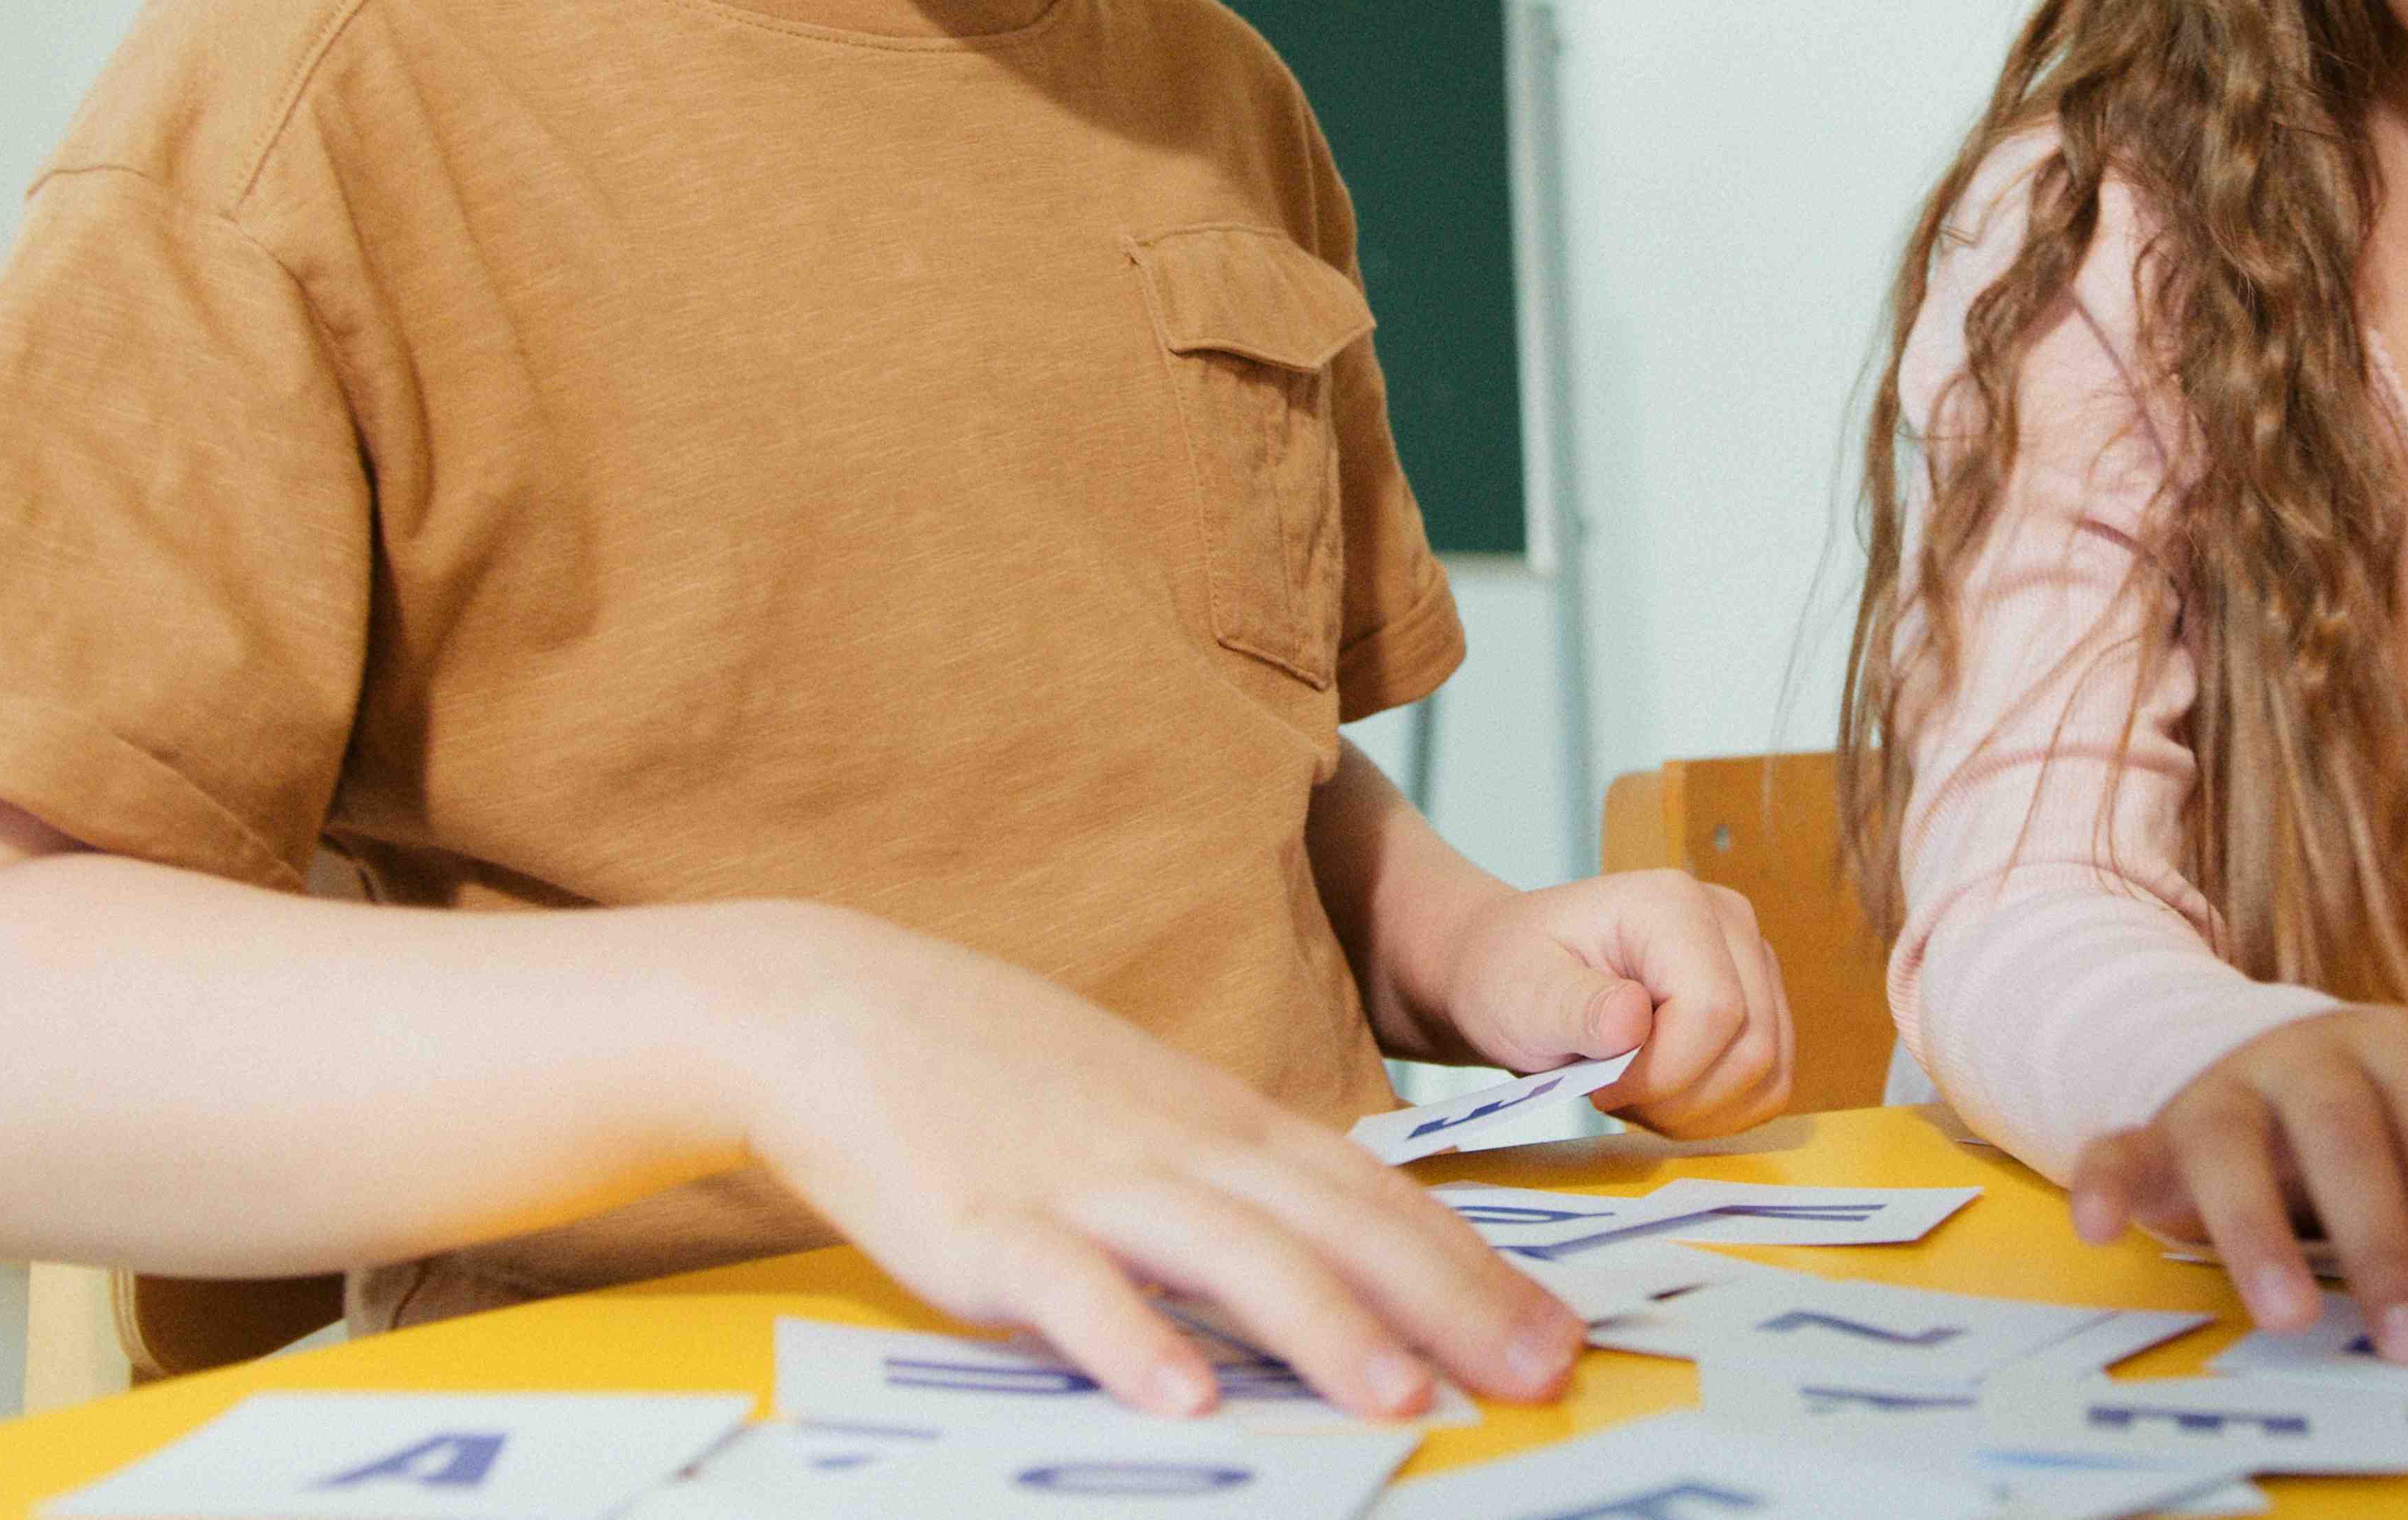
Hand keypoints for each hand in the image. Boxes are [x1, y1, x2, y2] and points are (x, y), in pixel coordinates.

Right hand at [728, 905, 1579, 1421]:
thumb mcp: (1151, 1116)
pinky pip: (1070, 1285)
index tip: (1561, 1333)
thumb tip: (1346, 1270)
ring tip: (1399, 1400)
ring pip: (1228, 1252)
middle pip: (1337, 1225)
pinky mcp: (986, 1223)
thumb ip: (1243, 1187)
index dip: (1476, 1268)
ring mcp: (1085, 1180)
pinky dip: (1131, 1339)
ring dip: (1320, 1327)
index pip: (1380, 1199)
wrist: (845, 1006)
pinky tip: (1183, 1398)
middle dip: (1449, 1305)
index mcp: (1226, 1124)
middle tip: (1540, 1376)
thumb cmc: (1008, 1077)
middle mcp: (1179, 1146)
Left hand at [1423, 871, 1794, 1137]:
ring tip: (1632, 1090)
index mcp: (1673, 904)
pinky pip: (1770, 1084)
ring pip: (1768, 1074)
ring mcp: (1752, 962)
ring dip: (1697, 1110)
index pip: (1714, 1012)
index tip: (1598, 1083)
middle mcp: (1729, 922)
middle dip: (1678, 1098)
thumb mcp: (1519, 993)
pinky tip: (1661, 1094)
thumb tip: (1633, 1020)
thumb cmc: (1510, 976)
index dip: (1662, 1072)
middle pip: (1752, 1048)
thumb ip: (1574, 1007)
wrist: (1511, 972)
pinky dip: (1717, 1110)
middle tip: (1610, 1091)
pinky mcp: (1761, 1003)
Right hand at [2065, 1004, 2407, 1360]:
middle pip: (2347, 1137)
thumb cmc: (2377, 1113)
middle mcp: (2308, 1053)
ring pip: (2233, 1144)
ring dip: (2258, 1230)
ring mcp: (2225, 1087)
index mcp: (2396, 1046)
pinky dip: (2103, 1179)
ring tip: (2287, 1317)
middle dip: (2384, 1244)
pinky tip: (2101, 1227)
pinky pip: (2119, 1144)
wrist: (2261, 1061)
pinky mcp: (2156, 1126)